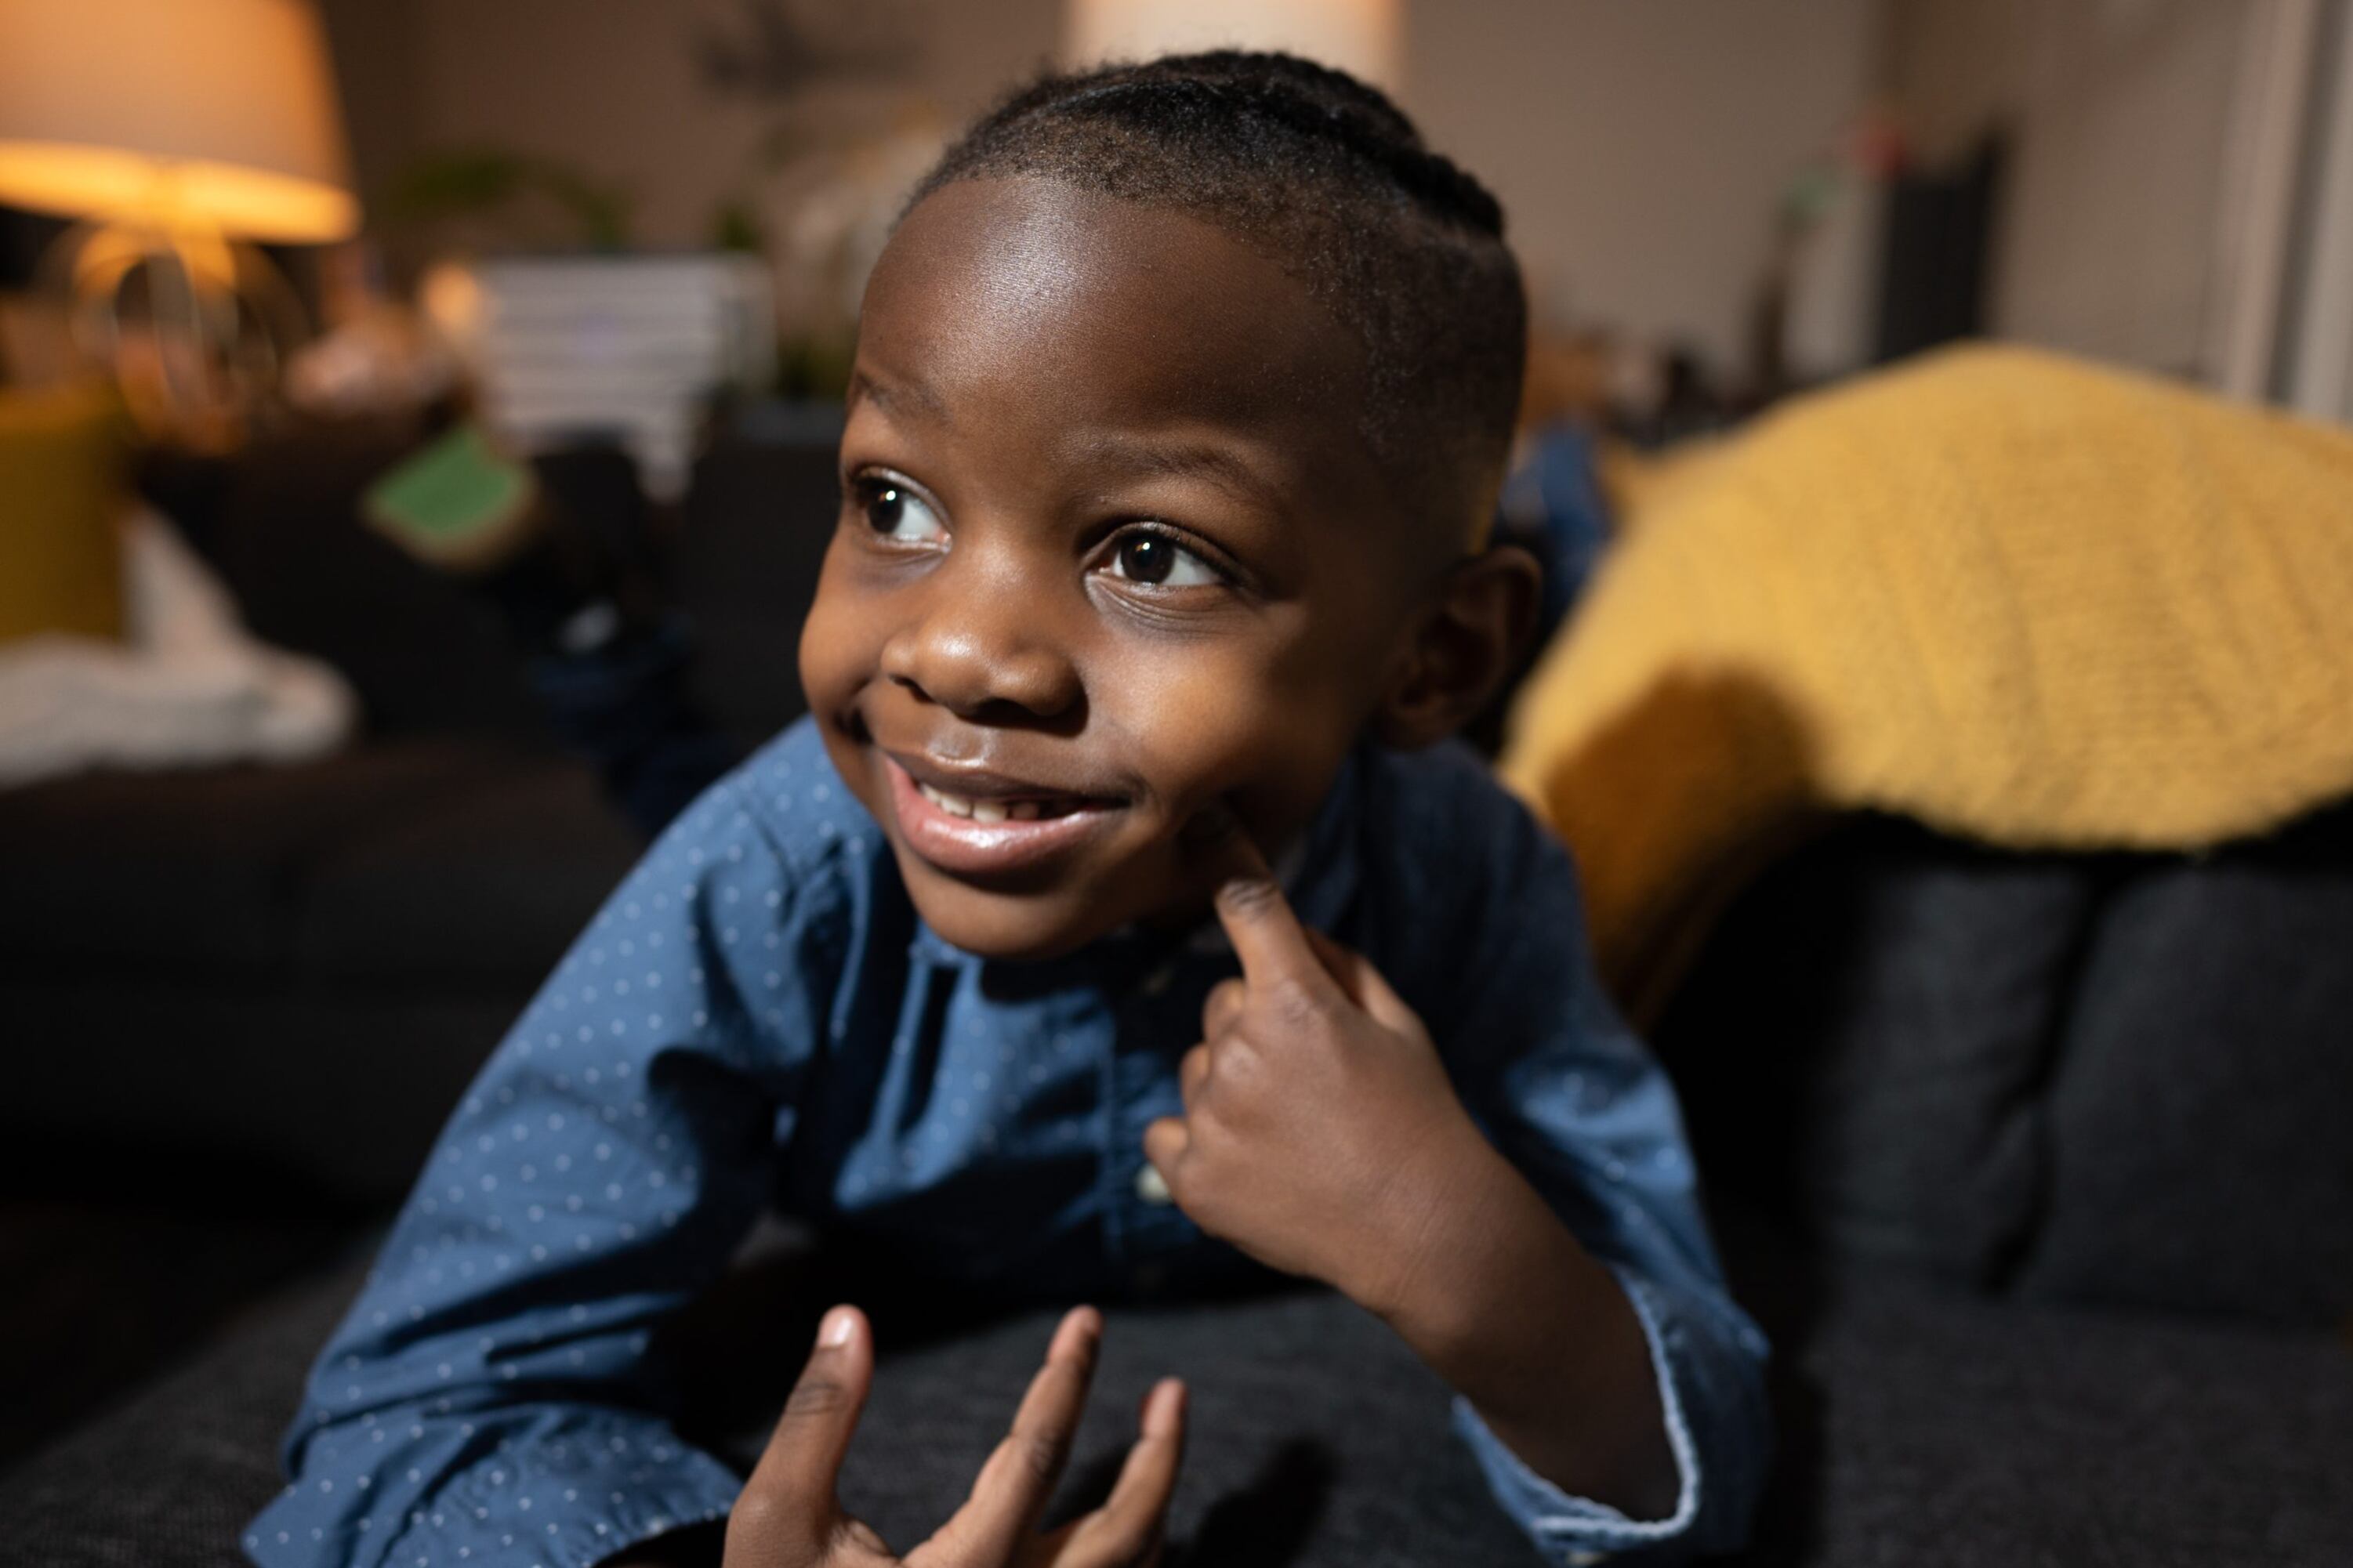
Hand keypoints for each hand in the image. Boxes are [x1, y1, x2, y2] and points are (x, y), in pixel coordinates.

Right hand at [723, 1304, 1185, 1567]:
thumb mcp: (779, 1519)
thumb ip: (817, 1419)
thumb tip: (848, 1318)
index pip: (1036, 1459)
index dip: (1066, 1381)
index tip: (1087, 1321)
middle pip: (1124, 1532)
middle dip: (1159, 1456)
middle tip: (1173, 1391)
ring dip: (1155, 1504)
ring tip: (1163, 1442)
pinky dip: (1132, 1556)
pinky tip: (1128, 1519)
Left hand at [1141, 820, 1496, 1316]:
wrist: (1424, 1233)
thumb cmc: (1421, 1119)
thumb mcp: (1401, 1025)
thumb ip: (1338, 965)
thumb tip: (1286, 930)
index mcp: (1296, 1002)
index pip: (1248, 906)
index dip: (1225, 857)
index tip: (1203, 822)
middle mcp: (1241, 1050)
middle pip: (1222, 1005)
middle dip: (1258, 1026)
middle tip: (1315, 1080)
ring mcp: (1210, 1117)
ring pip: (1198, 1068)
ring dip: (1231, 1087)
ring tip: (1295, 1135)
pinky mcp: (1191, 1177)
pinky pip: (1166, 1131)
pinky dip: (1197, 1143)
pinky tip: (1254, 1165)